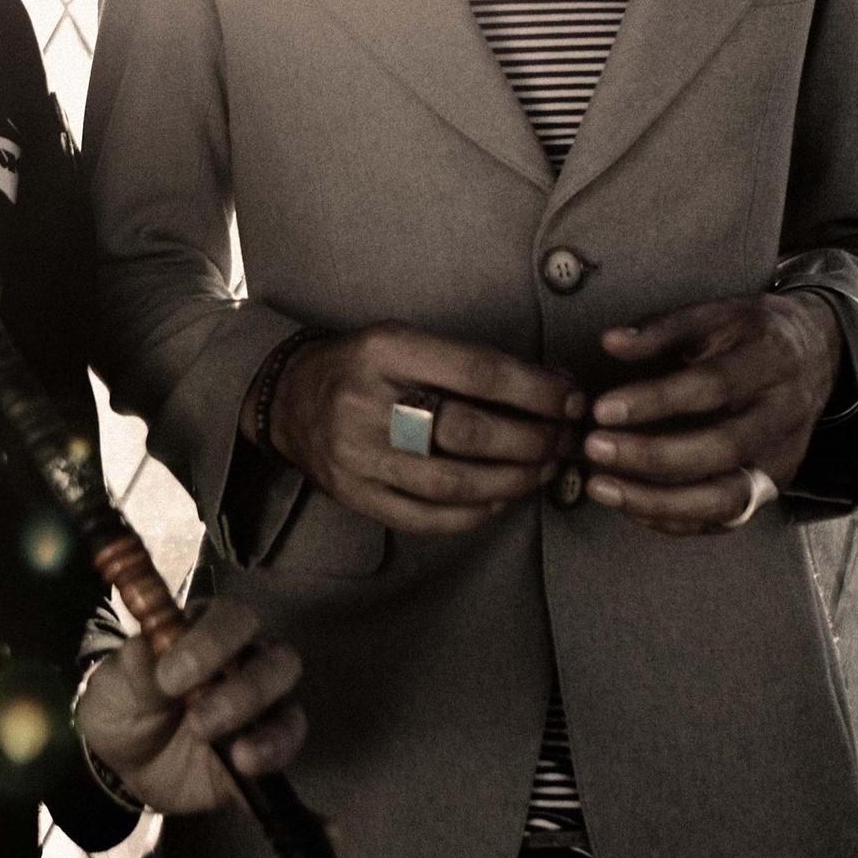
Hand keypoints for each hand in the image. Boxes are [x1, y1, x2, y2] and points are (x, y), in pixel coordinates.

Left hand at [74, 599, 305, 813]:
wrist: (124, 765)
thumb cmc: (124, 704)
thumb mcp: (115, 686)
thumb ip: (134, 668)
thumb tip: (145, 650)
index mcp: (206, 628)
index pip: (230, 617)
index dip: (210, 642)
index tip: (171, 677)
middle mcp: (244, 658)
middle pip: (276, 654)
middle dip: (244, 687)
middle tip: (198, 719)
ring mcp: (261, 703)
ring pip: (286, 695)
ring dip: (256, 716)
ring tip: (218, 743)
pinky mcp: (266, 746)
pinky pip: (288, 743)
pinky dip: (273, 752)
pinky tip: (243, 764)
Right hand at [264, 322, 581, 534]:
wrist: (287, 398)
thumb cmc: (362, 365)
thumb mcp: (403, 339)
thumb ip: (466, 363)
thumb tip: (551, 388)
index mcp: (384, 350)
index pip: (477, 371)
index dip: (534, 390)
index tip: (570, 399)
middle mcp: (367, 402)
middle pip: (469, 431)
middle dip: (531, 439)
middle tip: (563, 439)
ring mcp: (358, 455)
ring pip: (453, 481)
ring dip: (513, 480)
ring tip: (544, 470)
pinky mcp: (355, 495)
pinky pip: (426, 518)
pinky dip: (475, 513)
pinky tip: (501, 499)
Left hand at [581, 293, 843, 535]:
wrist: (817, 356)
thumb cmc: (753, 333)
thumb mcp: (716, 314)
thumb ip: (662, 328)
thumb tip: (609, 342)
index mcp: (768, 364)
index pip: (712, 387)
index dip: (656, 401)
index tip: (602, 408)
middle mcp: (781, 418)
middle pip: (720, 449)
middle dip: (652, 456)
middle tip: (594, 448)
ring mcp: (781, 460)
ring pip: (728, 499)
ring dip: (659, 502)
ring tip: (602, 488)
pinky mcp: (773, 488)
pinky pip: (726, 521)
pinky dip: (676, 520)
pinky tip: (631, 506)